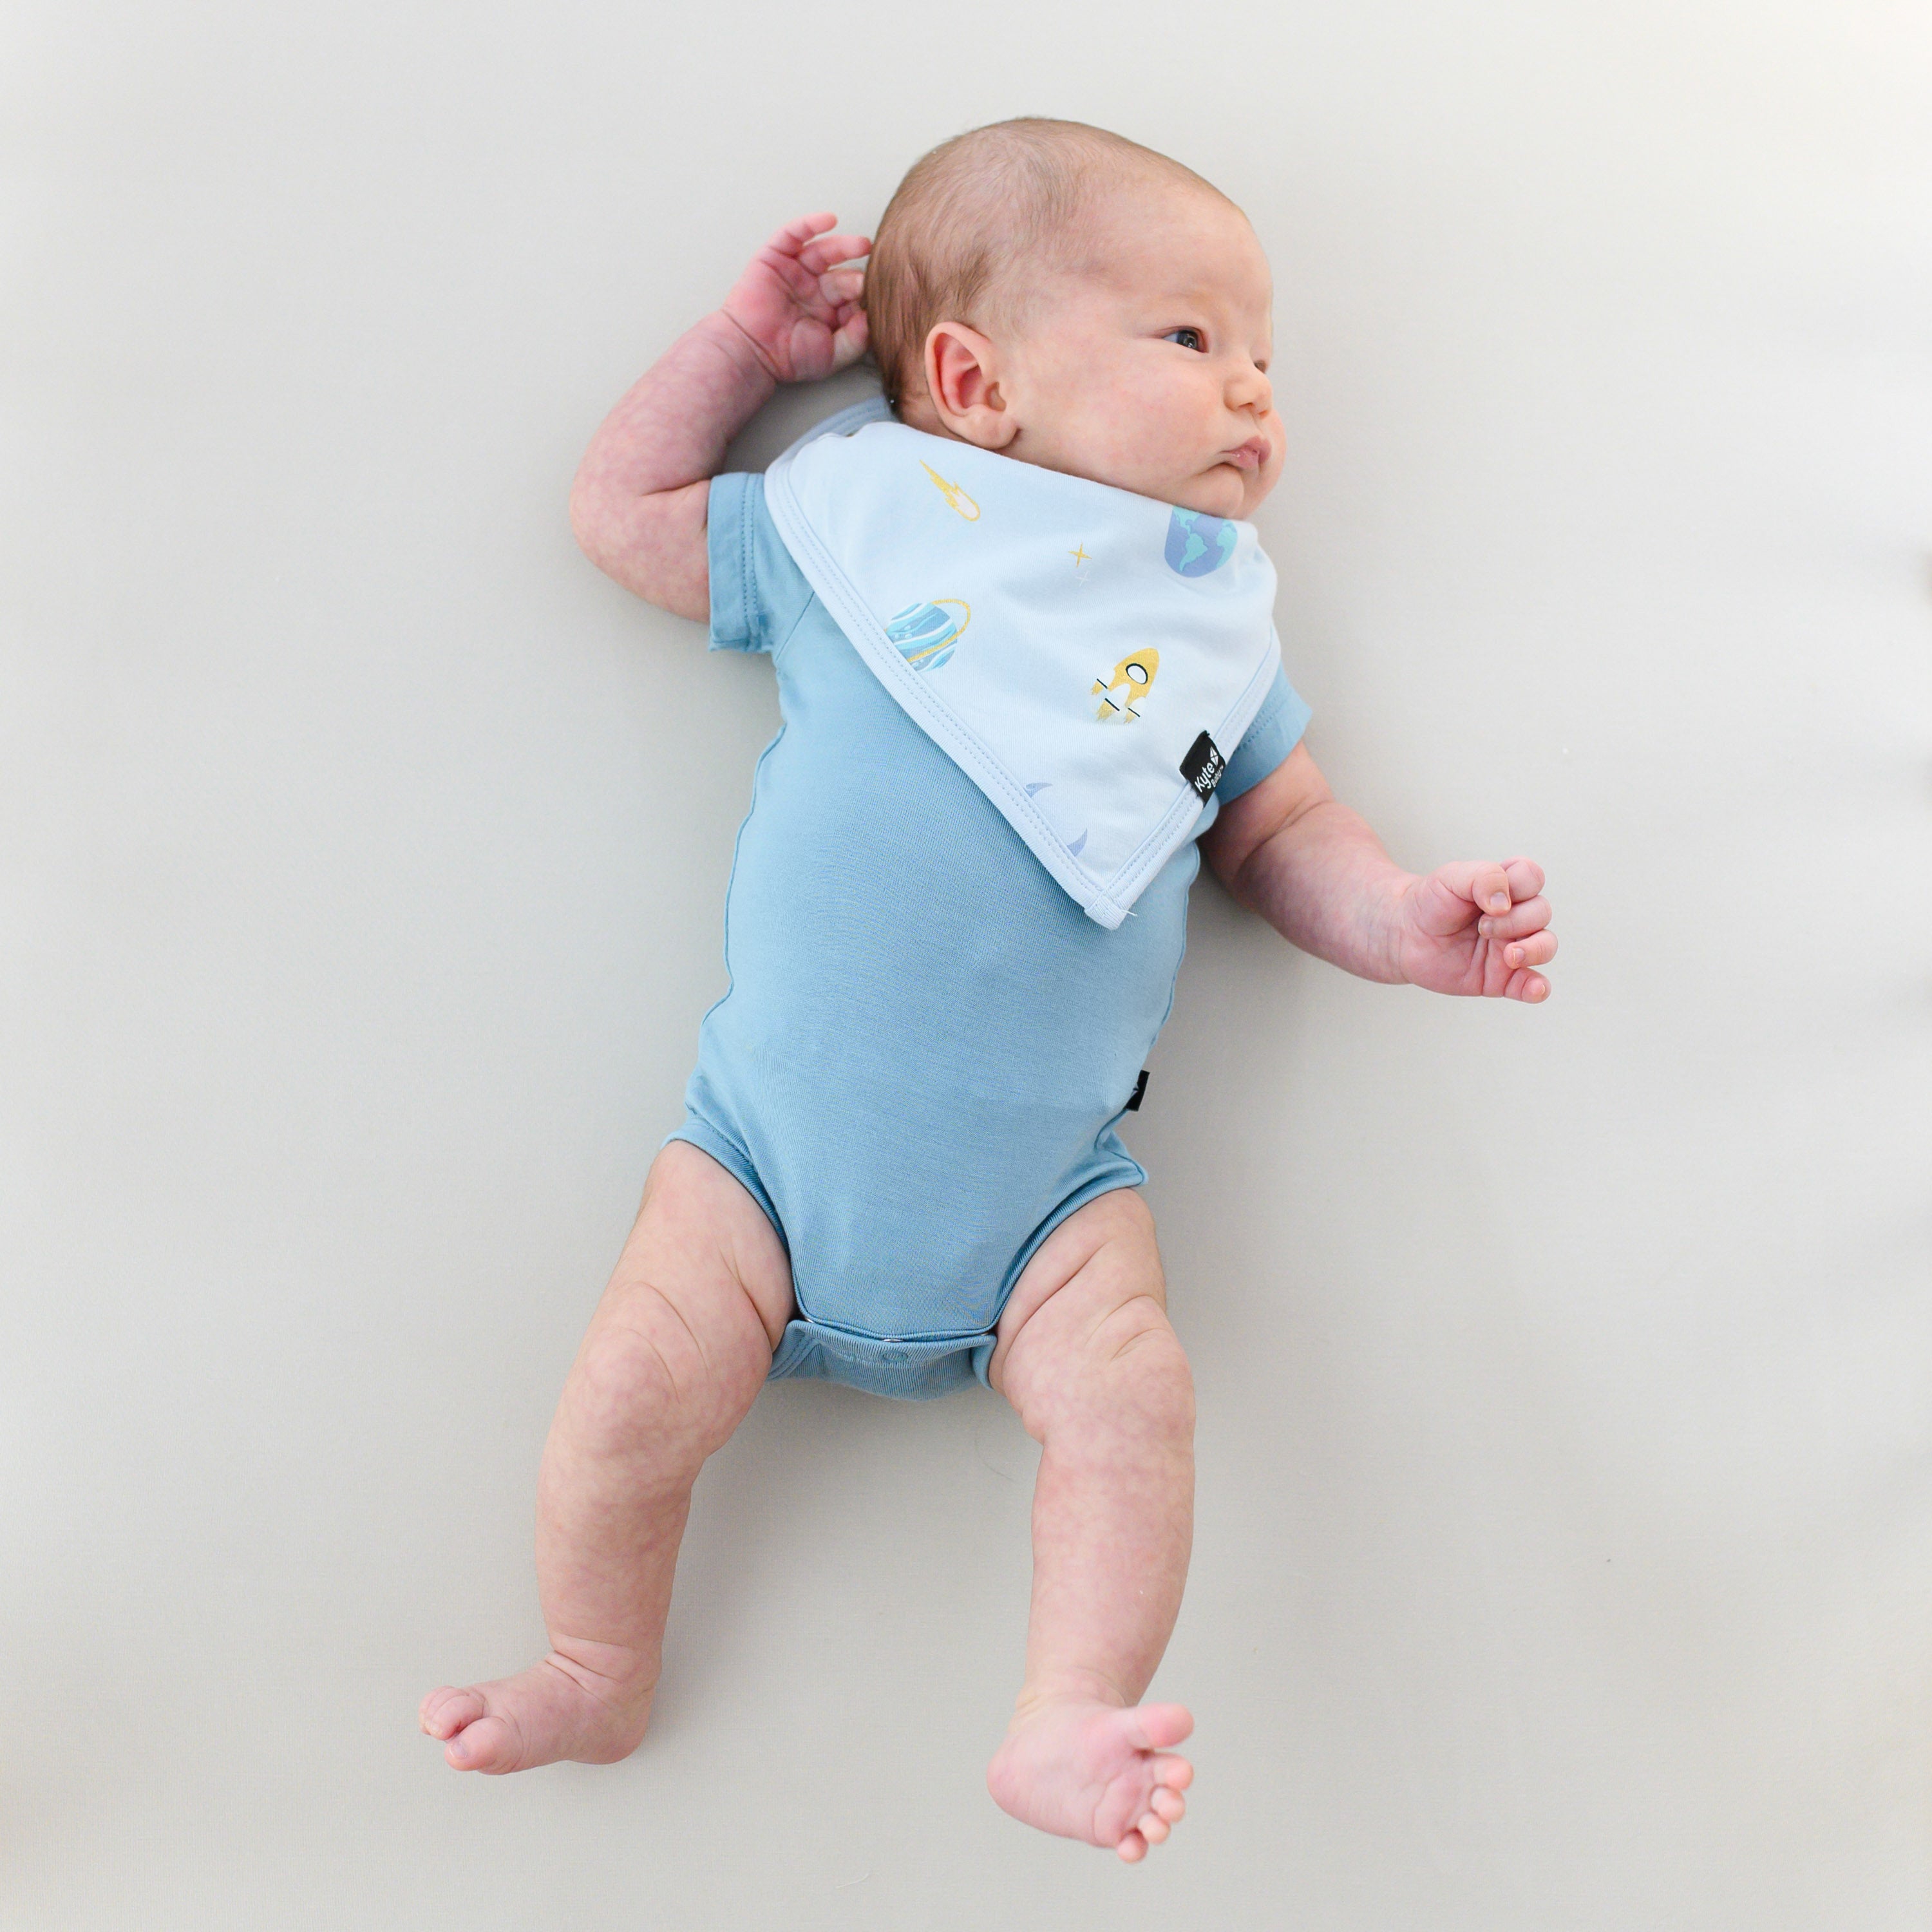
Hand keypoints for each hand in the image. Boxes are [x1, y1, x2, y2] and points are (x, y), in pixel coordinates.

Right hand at [718, 212, 869, 384]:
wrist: (750, 352)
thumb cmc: (787, 358)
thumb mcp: (831, 356)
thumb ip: (856, 339)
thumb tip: (874, 318)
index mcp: (830, 310)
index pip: (853, 298)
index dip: (864, 298)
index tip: (875, 302)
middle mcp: (815, 288)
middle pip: (842, 274)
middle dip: (855, 277)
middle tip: (868, 280)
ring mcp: (796, 271)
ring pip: (824, 251)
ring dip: (844, 245)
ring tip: (862, 245)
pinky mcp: (775, 257)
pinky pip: (793, 235)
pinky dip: (810, 224)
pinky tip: (829, 220)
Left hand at [1393, 858, 1554, 1002]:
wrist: (1404, 935)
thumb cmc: (1430, 902)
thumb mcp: (1451, 876)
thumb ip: (1484, 877)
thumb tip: (1505, 903)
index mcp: (1506, 887)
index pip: (1532, 877)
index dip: (1519, 884)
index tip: (1488, 898)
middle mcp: (1515, 916)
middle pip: (1542, 911)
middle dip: (1516, 919)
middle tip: (1482, 927)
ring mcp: (1511, 946)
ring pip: (1546, 946)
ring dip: (1534, 949)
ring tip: (1508, 955)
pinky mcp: (1502, 978)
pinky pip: (1531, 985)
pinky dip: (1538, 988)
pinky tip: (1535, 989)